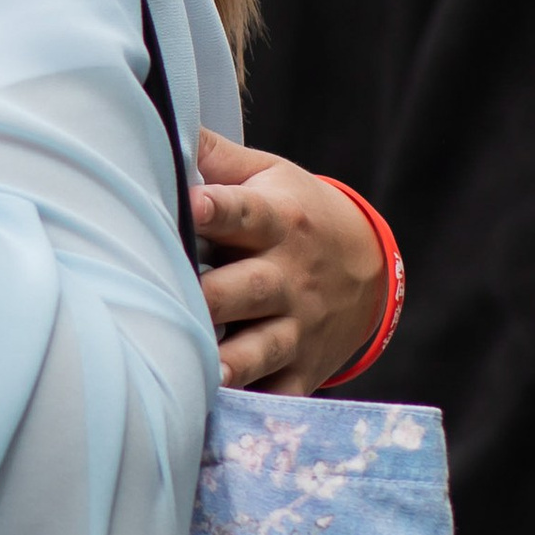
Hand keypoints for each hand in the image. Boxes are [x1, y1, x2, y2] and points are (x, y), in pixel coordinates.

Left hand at [193, 127, 386, 392]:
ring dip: (228, 361)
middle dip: (209, 296)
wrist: (371, 268)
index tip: (188, 206)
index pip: (242, 213)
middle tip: (167, 296)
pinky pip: (278, 397)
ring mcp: (297, 327)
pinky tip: (216, 416)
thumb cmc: (297, 211)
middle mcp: (288, 277)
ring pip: (259, 349)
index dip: (214, 209)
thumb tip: (163, 119)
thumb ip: (216, 155)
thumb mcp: (269, 173)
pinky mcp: (301, 369)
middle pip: (245, 289)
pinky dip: (252, 409)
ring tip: (198, 369)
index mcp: (277, 221)